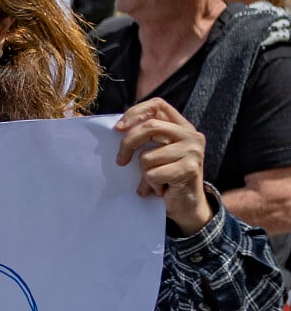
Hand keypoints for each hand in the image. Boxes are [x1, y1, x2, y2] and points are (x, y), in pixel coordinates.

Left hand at [116, 99, 212, 233]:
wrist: (187, 204)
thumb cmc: (165, 177)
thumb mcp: (156, 153)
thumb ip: (145, 139)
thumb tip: (117, 129)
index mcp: (182, 126)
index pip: (158, 105)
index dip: (135, 112)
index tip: (118, 128)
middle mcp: (191, 135)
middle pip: (149, 127)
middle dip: (127, 144)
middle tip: (120, 161)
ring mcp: (193, 151)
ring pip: (147, 156)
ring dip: (143, 174)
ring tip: (154, 181)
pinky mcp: (190, 169)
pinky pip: (153, 174)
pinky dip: (150, 185)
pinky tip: (161, 190)